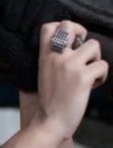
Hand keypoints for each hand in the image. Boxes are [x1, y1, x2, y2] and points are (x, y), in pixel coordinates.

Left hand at [0, 0, 69, 91]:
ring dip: (27, 23)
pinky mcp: (59, 9)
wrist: (33, 67)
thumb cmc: (13, 51)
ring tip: (25, 35)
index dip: (3, 3)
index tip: (4, 20)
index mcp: (9, 1)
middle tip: (15, 30)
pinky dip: (38, 28)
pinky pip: (48, 9)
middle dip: (15, 15)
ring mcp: (44, 0)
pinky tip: (34, 39)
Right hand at [34, 21, 108, 138]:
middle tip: (83, 51)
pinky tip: (91, 87)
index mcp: (44, 56)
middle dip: (82, 34)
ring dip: (95, 60)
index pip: (50, 26)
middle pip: (70, 26)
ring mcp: (70, 66)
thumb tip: (76, 44)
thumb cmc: (51, 99)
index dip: (65, 26)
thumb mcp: (45, 73)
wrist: (50, 121)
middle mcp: (56, 57)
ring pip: (94, 46)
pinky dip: (101, 77)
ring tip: (87, 75)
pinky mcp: (83, 77)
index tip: (71, 39)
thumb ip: (55, 57)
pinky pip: (102, 65)